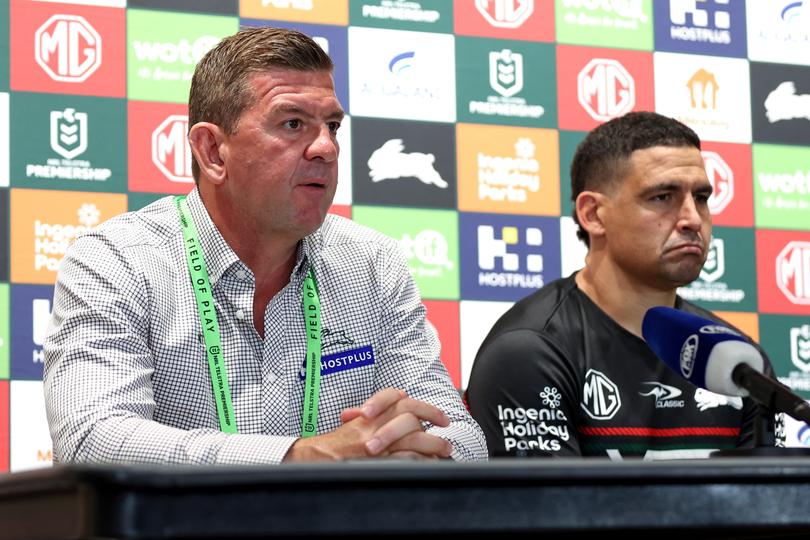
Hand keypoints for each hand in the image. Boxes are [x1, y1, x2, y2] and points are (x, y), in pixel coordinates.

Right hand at [283, 388, 452, 461]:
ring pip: (412, 437)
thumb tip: (395, 402)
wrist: (314, 461)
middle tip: (444, 426)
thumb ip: (372, 414)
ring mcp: (375, 444)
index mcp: (367, 414)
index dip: (417, 402)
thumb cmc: (333, 445)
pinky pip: (405, 459)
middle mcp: (372, 425)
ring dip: (433, 443)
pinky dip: (421, 460)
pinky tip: (430, 463)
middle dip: (431, 418)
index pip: (395, 397)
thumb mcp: (352, 423)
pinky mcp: (377, 462)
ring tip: (445, 449)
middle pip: (409, 414)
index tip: (432, 412)